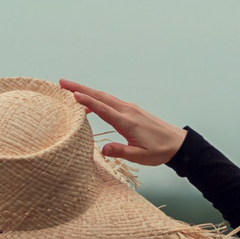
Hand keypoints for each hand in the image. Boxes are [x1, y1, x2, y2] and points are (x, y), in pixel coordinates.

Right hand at [60, 80, 187, 167]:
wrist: (177, 144)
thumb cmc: (159, 151)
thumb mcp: (139, 156)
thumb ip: (120, 151)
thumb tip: (102, 149)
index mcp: (127, 122)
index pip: (103, 109)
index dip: (87, 101)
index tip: (72, 94)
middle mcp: (127, 111)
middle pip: (100, 96)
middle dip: (80, 88)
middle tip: (62, 82)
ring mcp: (130, 108)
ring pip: (104, 97)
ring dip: (87, 92)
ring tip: (70, 89)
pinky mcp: (132, 110)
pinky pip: (110, 102)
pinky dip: (97, 100)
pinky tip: (90, 106)